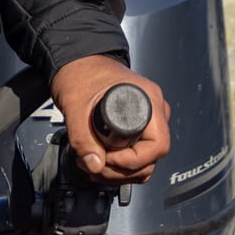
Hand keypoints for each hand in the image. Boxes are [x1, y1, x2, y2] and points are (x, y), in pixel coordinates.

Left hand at [51, 55, 169, 185]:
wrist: (77, 62)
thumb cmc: (81, 73)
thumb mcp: (76, 107)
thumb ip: (82, 138)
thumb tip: (95, 165)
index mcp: (148, 100)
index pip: (157, 145)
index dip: (133, 160)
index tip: (107, 159)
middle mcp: (154, 110)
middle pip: (152, 157)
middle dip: (121, 169)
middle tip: (94, 165)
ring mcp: (147, 119)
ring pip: (145, 161)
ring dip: (119, 171)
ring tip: (93, 163)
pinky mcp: (138, 126)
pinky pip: (138, 155)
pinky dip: (120, 166)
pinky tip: (100, 161)